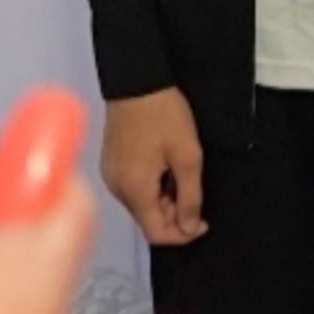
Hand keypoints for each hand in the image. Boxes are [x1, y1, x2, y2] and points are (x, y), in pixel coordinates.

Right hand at [101, 86, 207, 244]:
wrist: (136, 79)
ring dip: (163, 199)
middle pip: (147, 220)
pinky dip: (150, 186)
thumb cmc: (163, 114)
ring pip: (141, 204)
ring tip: (180, 173)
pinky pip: (132, 187)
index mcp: (134, 191)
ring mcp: (110, 174)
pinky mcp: (110, 161)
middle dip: (174, 214)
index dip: (183, 235)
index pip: (157, 235)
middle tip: (194, 189)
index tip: (203, 220)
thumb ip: (190, 197)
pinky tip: (163, 166)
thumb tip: (190, 227)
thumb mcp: (187, 156)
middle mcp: (117, 188)